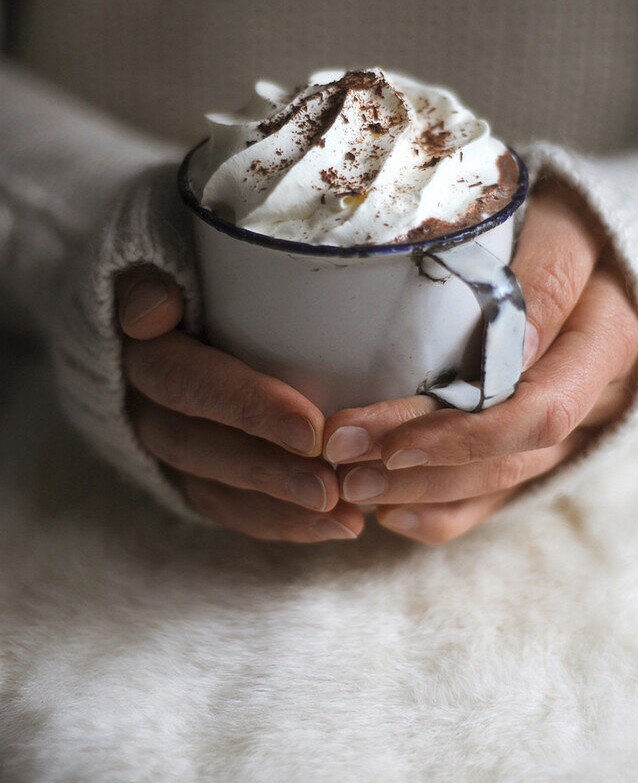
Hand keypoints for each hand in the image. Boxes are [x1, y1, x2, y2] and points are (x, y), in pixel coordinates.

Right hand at [116, 266, 364, 541]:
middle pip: (204, 447)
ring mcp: (168, 447)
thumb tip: (151, 312)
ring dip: (282, 509)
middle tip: (335, 489)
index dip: (250, 409)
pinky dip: (281, 523)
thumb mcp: (162, 255)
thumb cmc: (192, 265)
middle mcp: (147, 407)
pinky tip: (335, 527)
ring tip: (346, 519)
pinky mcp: (191, 474)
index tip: (314, 430)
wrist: (169, 299)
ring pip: (218, 488)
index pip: (192, 383)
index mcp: (145, 351)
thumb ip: (153, 278)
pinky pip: (229, 510)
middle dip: (273, 473)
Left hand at [321, 181, 637, 543]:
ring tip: (349, 484)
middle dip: (424, 459)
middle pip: (511, 444)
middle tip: (341, 455)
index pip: (537, 401)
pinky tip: (390, 513)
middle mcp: (602, 389)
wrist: (611, 251)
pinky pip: (506, 496)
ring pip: (505, 477)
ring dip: (423, 487)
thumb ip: (541, 276)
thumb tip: (507, 351)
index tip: (373, 431)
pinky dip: (447, 513)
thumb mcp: (560, 222)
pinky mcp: (558, 445)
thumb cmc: (567, 220)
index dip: (457, 427)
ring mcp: (583, 424)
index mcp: (609, 330)